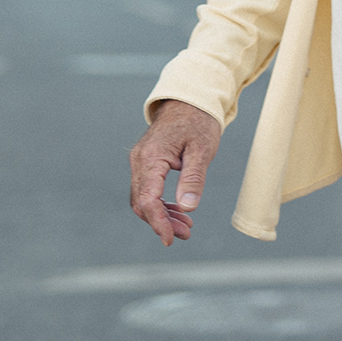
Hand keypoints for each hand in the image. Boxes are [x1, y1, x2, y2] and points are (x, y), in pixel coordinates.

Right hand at [128, 99, 219, 247]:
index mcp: (151, 157)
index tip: (170, 239)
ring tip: (185, 227)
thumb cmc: (198, 122)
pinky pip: (147, 189)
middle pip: (142, 202)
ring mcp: (139, 161)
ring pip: (143, 198)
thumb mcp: (202, 149)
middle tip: (186, 234)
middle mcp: (139, 160)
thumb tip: (188, 207)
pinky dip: (160, 203)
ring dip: (161, 215)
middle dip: (161, 222)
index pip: (148, 199)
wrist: (189, 101)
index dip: (158, 222)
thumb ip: (193, 178)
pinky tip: (177, 211)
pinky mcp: (145, 163)